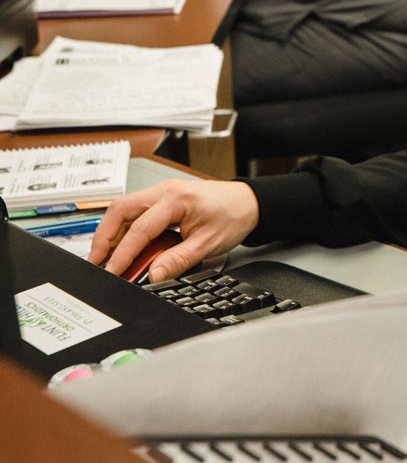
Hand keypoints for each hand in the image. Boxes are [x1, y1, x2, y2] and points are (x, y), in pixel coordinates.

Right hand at [87, 179, 259, 282]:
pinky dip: (124, 228)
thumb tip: (153, 275)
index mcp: (176, 200)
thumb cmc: (233, 215)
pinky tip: (122, 246)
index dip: (122, 254)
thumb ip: (179, 260)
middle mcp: (165, 191)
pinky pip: (136, 211)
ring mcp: (163, 192)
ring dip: (111, 232)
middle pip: (121, 210)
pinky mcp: (164, 197)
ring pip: (125, 209)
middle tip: (97, 263)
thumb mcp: (208, 244)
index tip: (112, 273)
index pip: (140, 230)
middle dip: (104, 238)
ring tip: (105, 258)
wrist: (249, 201)